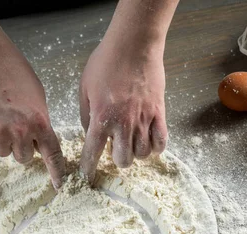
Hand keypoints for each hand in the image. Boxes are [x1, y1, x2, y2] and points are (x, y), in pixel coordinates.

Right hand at [0, 45, 65, 187]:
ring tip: (1, 119)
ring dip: (4, 142)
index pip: (52, 154)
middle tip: (17, 129)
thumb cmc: (15, 72)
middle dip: (23, 147)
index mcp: (40, 122)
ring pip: (5, 153)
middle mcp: (21, 132)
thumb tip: (39, 139)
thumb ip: (40, 121)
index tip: (59, 184)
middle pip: (25, 157)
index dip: (56, 172)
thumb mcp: (38, 97)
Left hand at [79, 36, 167, 180]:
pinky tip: (149, 143)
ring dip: (136, 154)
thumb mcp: (84, 89)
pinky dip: (155, 148)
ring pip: (142, 154)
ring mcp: (143, 119)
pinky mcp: (159, 112)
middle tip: (114, 151)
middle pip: (123, 160)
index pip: (93, 153)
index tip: (88, 176)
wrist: (134, 45)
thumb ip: (86, 116)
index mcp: (100, 118)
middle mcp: (123, 123)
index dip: (89, 168)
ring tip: (131, 144)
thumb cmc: (105, 63)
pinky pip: (161, 141)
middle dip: (117, 161)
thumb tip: (90, 134)